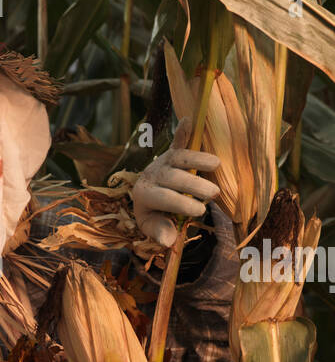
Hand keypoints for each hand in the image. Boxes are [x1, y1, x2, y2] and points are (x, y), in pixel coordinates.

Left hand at [132, 118, 220, 248]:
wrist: (144, 193)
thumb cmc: (152, 212)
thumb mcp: (151, 226)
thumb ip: (159, 232)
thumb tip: (168, 242)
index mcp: (145, 195)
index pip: (164, 199)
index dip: (181, 204)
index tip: (200, 211)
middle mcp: (153, 175)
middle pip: (173, 178)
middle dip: (193, 184)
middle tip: (213, 193)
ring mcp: (162, 162)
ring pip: (179, 157)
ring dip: (197, 158)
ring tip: (217, 163)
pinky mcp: (171, 152)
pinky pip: (177, 141)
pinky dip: (182, 131)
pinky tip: (187, 119)